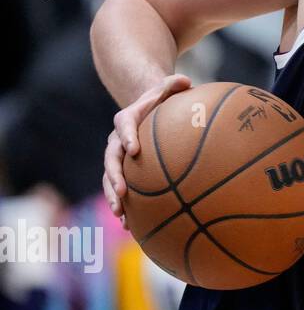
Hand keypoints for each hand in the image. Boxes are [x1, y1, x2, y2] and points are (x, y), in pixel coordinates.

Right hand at [102, 73, 192, 226]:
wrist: (147, 110)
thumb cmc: (162, 100)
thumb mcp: (168, 87)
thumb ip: (175, 83)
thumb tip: (187, 81)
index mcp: (128, 119)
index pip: (123, 125)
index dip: (127, 137)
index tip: (133, 149)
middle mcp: (118, 141)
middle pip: (111, 159)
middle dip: (114, 177)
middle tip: (122, 193)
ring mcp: (119, 158)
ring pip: (111, 179)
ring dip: (114, 197)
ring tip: (120, 215)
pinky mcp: (125, 172)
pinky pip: (123, 192)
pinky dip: (127, 208)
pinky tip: (133, 228)